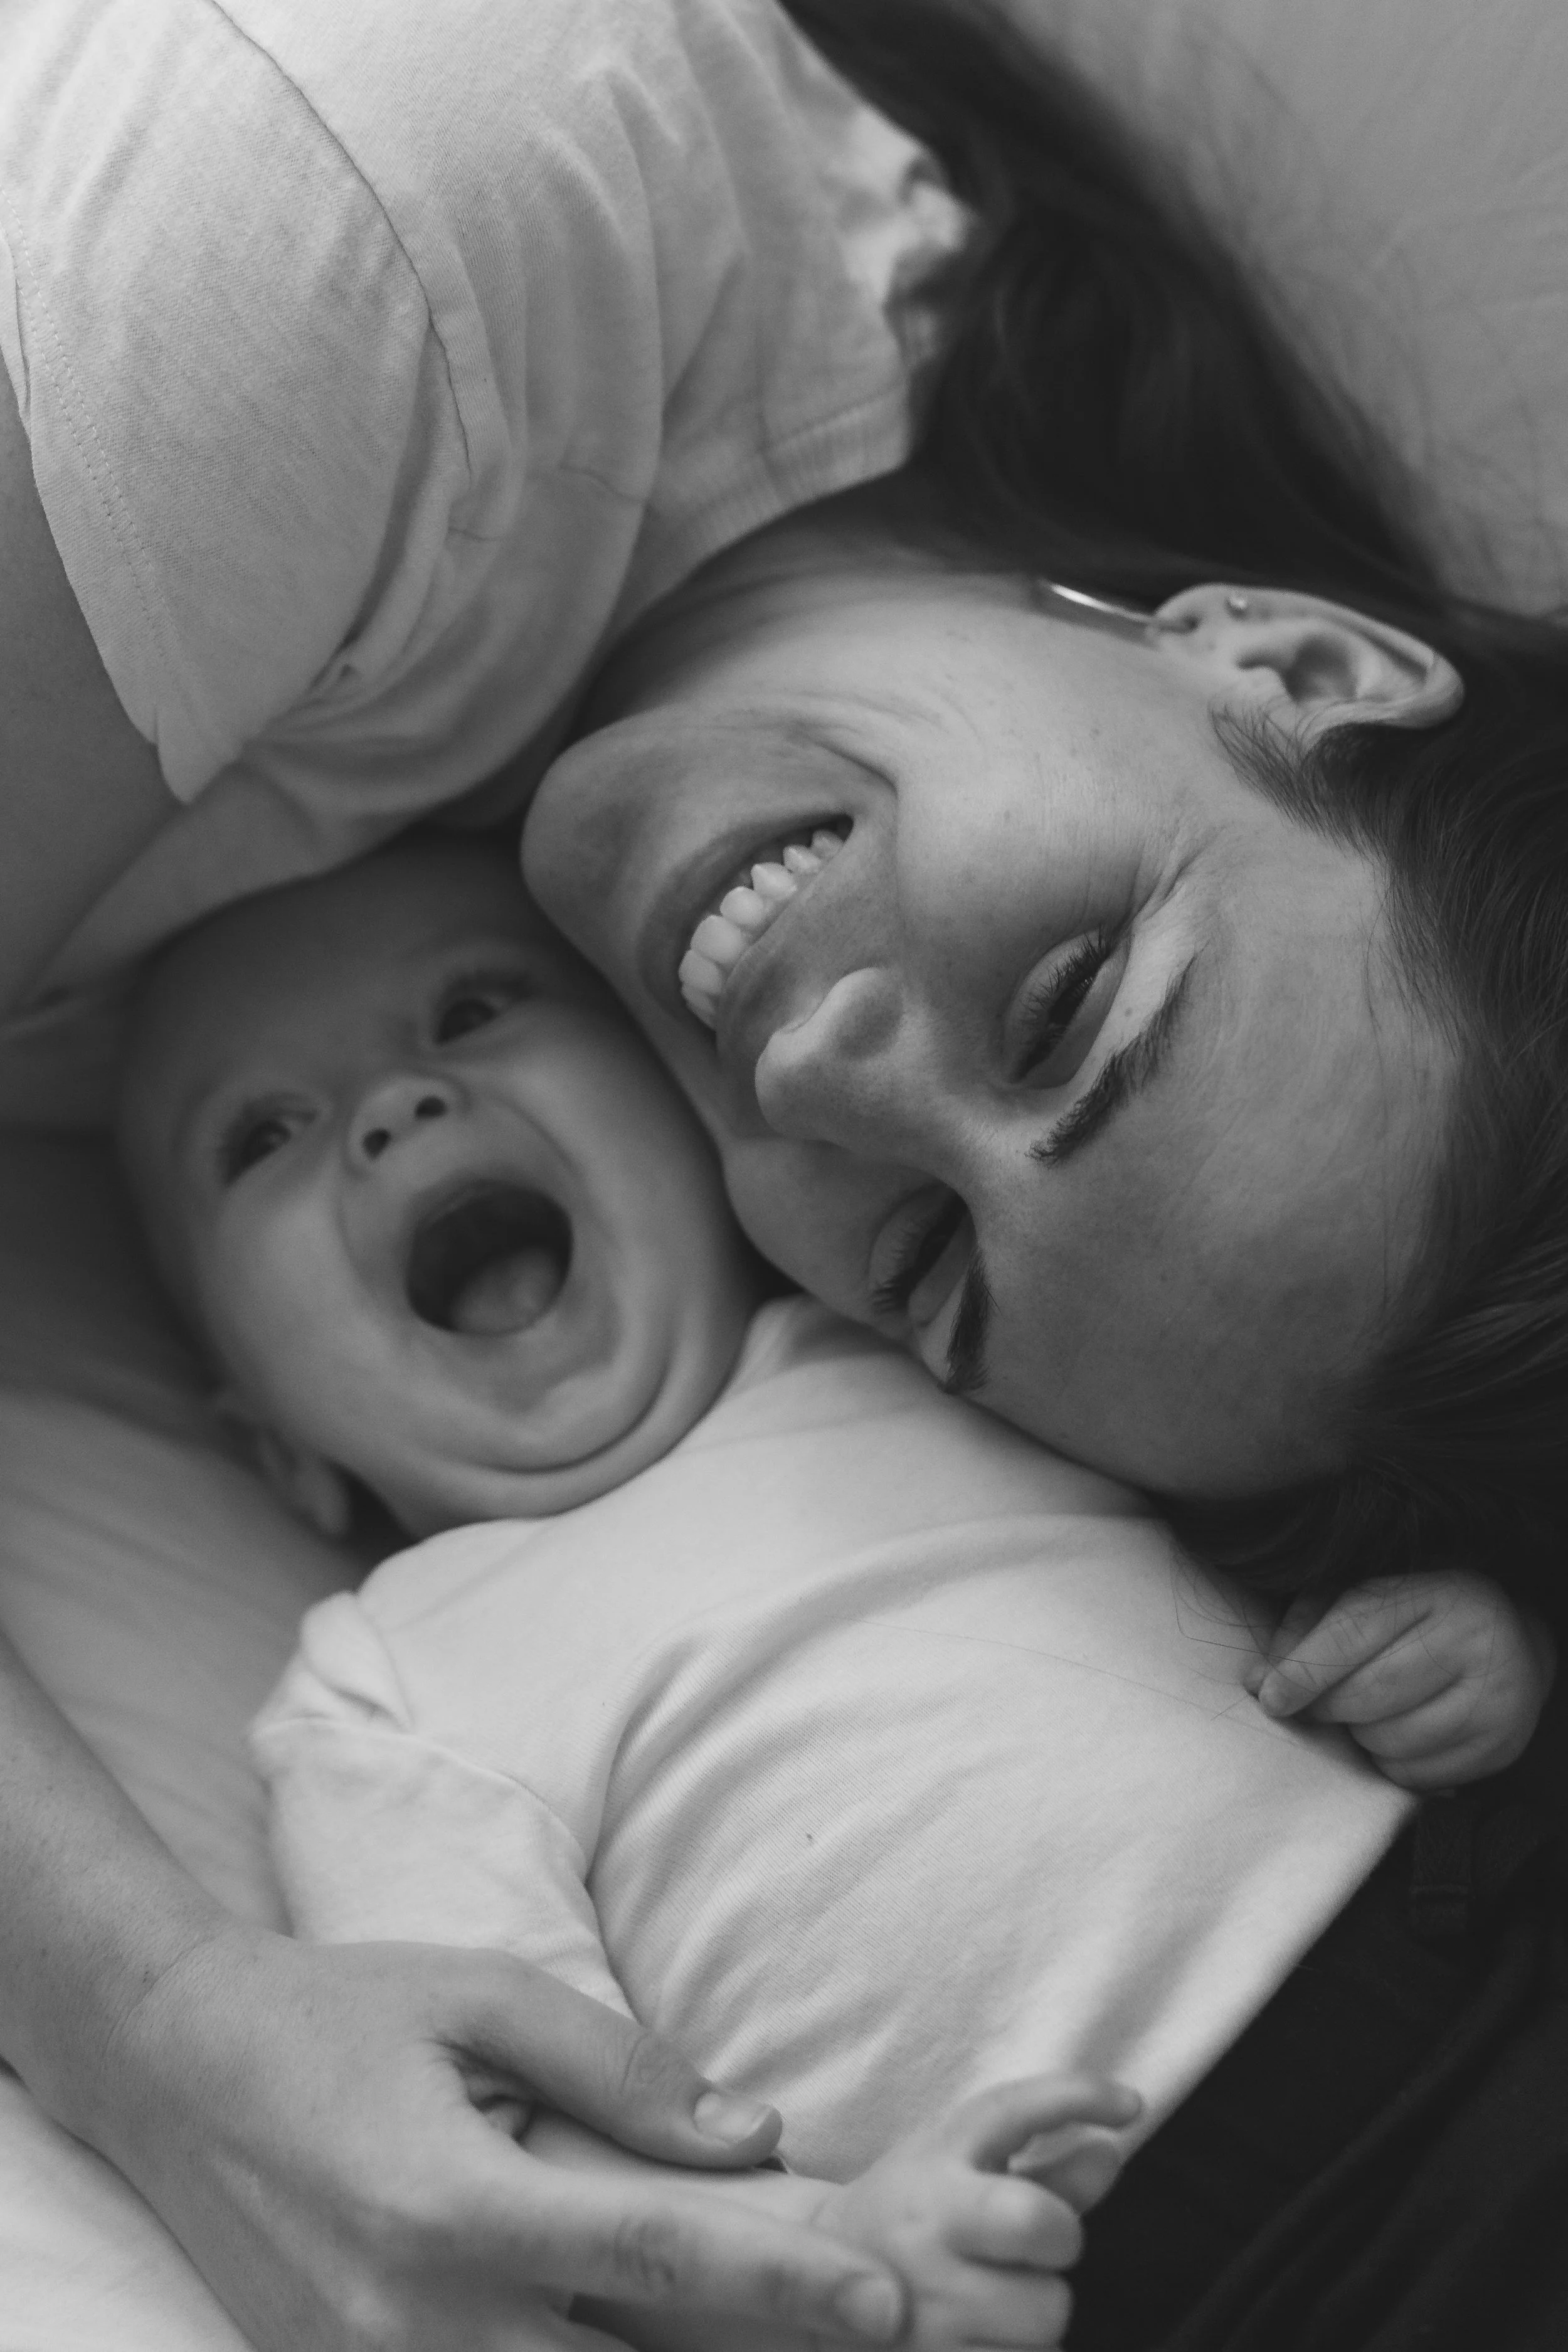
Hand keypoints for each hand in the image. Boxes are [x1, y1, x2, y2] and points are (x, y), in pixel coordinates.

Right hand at [92, 1927, 907, 2351]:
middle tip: (854, 2339)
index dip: (787, 2285)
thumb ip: (619, 2067)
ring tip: (757, 2344)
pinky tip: (624, 2340)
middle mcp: (412, 2320)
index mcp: (453, 2204)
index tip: (891, 2303)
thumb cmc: (339, 2011)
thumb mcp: (480, 1995)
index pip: (657, 2256)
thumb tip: (751, 2134)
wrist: (172, 2065)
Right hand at [816, 2075, 1141, 2350]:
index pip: (1016, 2113)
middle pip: (1048, 2226)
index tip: (1131, 2104)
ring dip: (1036, 2314)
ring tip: (993, 2300)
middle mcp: (927, 2238)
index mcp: (937, 2174)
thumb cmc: (915, 2210)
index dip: (1081, 2096)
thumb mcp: (963, 2170)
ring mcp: (925, 2319)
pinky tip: (984, 2336)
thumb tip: (1114, 2153)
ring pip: (1046, 2320)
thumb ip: (1045, 2162)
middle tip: (1031, 2248)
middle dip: (1059, 2239)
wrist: (822, 2284)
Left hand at [1245, 1569, 1555, 1789]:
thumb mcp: (1360, 1599)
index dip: (1303, 1671)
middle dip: (1326, 1707)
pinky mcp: (1500, 1747)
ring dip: (1360, 1735)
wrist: (1511, 1643)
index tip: (1268, 1697)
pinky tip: (1402, 1733)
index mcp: (1434, 1591)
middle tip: (1318, 1705)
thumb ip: (1305, 1629)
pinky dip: (1392, 1762)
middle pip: (1366, 1695)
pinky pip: (1415, 1776)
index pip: (1353, 1632)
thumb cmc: (1416, 1617)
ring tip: (1370, 1713)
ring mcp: (1495, 1697)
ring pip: (1388, 1741)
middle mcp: (1473, 1640)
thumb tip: (1257, 1681)